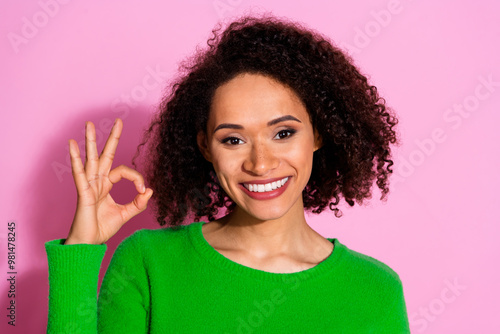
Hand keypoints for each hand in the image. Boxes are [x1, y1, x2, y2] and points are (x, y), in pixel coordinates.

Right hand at [64, 119, 152, 244]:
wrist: (89, 243)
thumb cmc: (102, 228)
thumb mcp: (126, 214)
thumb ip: (138, 203)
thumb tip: (149, 190)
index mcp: (106, 185)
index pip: (123, 171)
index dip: (136, 177)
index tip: (142, 189)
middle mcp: (97, 182)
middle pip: (105, 155)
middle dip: (112, 138)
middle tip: (118, 121)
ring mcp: (89, 185)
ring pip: (91, 159)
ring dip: (90, 141)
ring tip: (89, 124)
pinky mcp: (83, 193)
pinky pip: (79, 174)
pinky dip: (75, 159)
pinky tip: (72, 144)